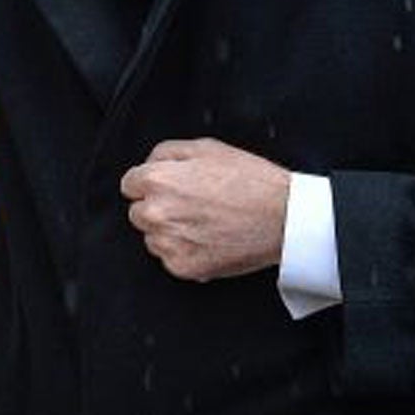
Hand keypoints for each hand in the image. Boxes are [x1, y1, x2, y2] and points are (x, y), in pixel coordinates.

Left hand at [118, 138, 289, 281]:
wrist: (285, 218)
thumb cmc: (251, 181)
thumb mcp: (207, 148)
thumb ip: (167, 153)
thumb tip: (149, 163)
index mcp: (158, 180)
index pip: (129, 184)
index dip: (150, 184)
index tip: (168, 188)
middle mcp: (157, 212)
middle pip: (138, 212)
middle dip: (158, 208)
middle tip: (191, 206)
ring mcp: (169, 242)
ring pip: (152, 238)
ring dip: (169, 232)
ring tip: (204, 223)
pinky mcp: (183, 266)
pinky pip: (169, 259)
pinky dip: (184, 252)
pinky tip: (208, 240)